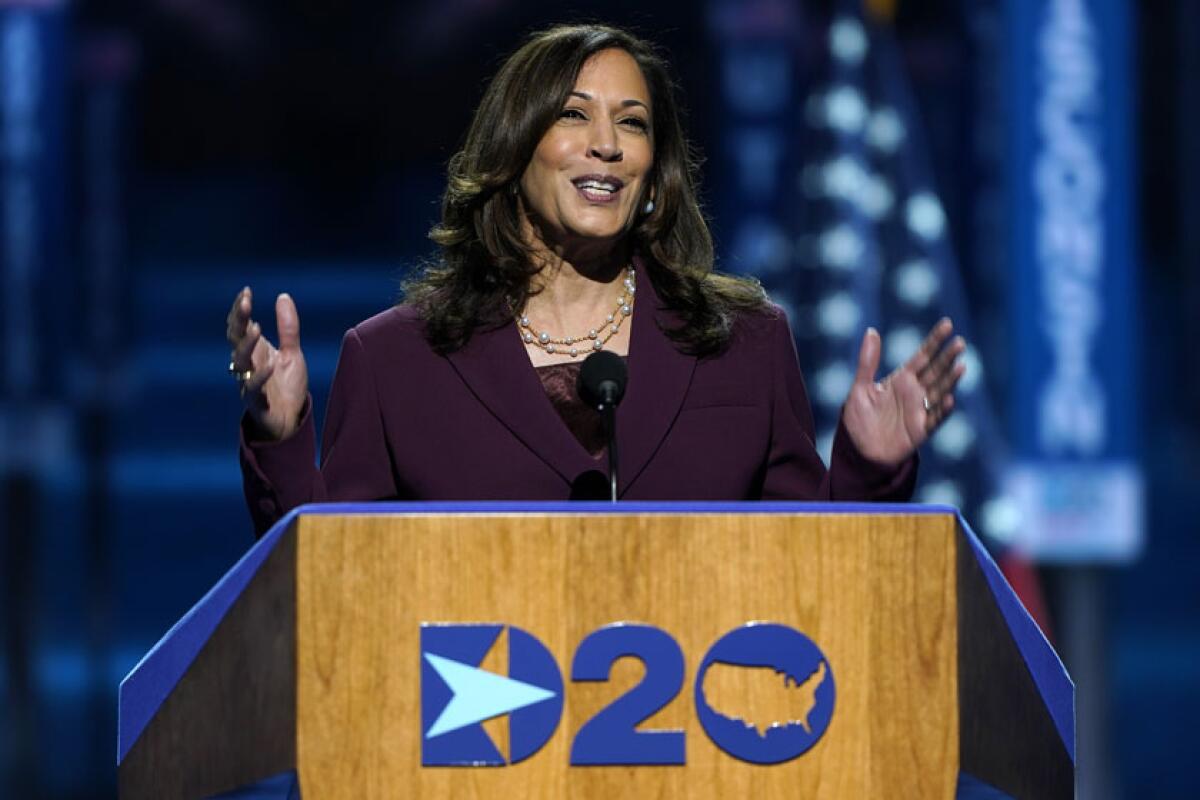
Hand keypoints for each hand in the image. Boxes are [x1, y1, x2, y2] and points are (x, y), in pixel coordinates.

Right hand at [226, 287, 308, 439]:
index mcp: (254, 351)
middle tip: (245, 303)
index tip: (246, 292)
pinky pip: (254, 388)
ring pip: (240, 361)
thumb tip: (283, 296)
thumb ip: (288, 328)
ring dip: (247, 344)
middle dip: (238, 320)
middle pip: (235, 339)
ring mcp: (249, 382)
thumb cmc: (286, 386)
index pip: (241, 326)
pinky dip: (260, 377)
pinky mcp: (257, 402)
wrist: (290, 421)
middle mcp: (247, 364)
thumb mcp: (292, 353)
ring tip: (257, 328)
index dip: (240, 310)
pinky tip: (269, 365)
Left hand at [841, 318, 965, 465]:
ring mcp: (920, 410)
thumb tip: (871, 331)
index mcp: (902, 379)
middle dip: (947, 357)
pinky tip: (950, 398)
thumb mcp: (860, 387)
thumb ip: (867, 362)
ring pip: (940, 391)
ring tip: (960, 366)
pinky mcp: (920, 430)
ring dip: (950, 380)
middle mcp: (915, 392)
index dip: (935, 340)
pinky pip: (934, 418)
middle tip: (960, 342)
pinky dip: (943, 409)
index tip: (947, 324)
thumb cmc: (859, 418)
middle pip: (935, 370)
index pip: (923, 355)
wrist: (859, 451)